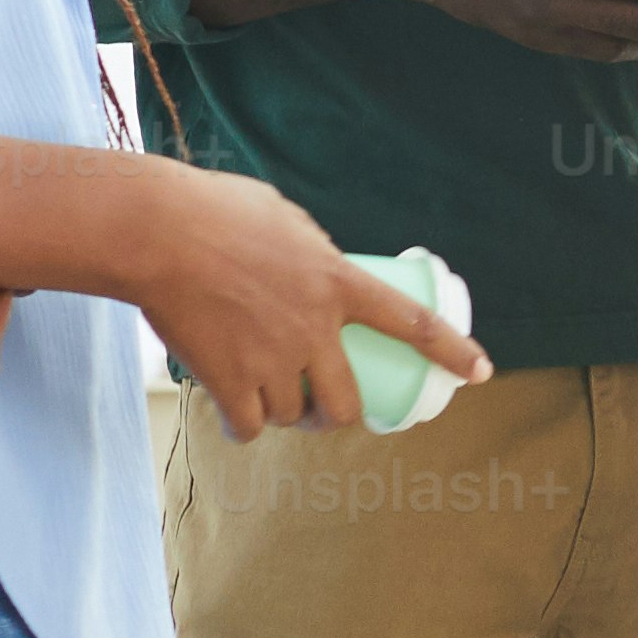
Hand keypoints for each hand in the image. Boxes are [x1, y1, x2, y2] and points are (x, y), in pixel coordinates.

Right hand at [117, 171, 488, 440]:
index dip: (452, 351)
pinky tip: (234, 418)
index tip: (480, 372)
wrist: (157, 232)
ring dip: (282, 416)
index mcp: (336, 282)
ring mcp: (273, 359)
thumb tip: (315, 270)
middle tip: (320, 410)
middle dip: (335, 416)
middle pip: (345, 404)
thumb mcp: (285, 219)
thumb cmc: (213, 210)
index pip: (412, 323)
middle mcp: (314, 328)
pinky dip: (242, 427)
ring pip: (291, 417)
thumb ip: (310, 252)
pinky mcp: (229, 381)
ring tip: (262, 399)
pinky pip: (248, 428)